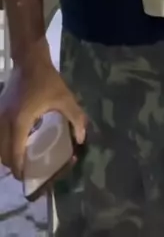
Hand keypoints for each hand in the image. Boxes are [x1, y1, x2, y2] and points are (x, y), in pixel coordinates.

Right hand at [0, 46, 86, 178]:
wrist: (29, 59)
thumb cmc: (47, 79)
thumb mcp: (65, 98)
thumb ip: (75, 118)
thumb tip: (81, 139)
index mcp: (19, 123)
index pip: (14, 155)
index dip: (20, 170)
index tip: (29, 178)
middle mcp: (4, 123)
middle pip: (2, 155)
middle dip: (13, 166)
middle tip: (27, 170)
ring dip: (7, 155)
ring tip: (21, 158)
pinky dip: (3, 143)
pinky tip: (16, 141)